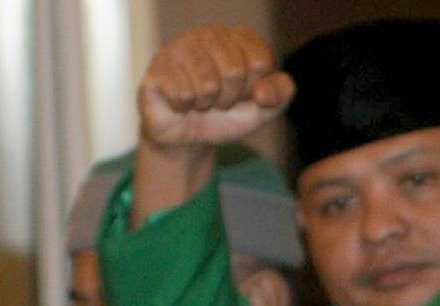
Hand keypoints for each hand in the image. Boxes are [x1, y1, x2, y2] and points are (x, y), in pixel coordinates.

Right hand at [137, 26, 292, 150]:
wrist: (191, 137)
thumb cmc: (227, 115)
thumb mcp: (264, 108)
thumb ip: (280, 94)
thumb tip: (263, 92)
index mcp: (239, 38)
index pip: (260, 62)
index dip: (255, 89)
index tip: (244, 94)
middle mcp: (209, 34)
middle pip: (234, 71)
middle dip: (230, 98)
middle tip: (219, 101)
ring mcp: (180, 47)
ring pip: (207, 84)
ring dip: (206, 104)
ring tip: (200, 101)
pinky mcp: (158, 66)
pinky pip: (182, 93)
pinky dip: (185, 108)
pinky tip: (180, 102)